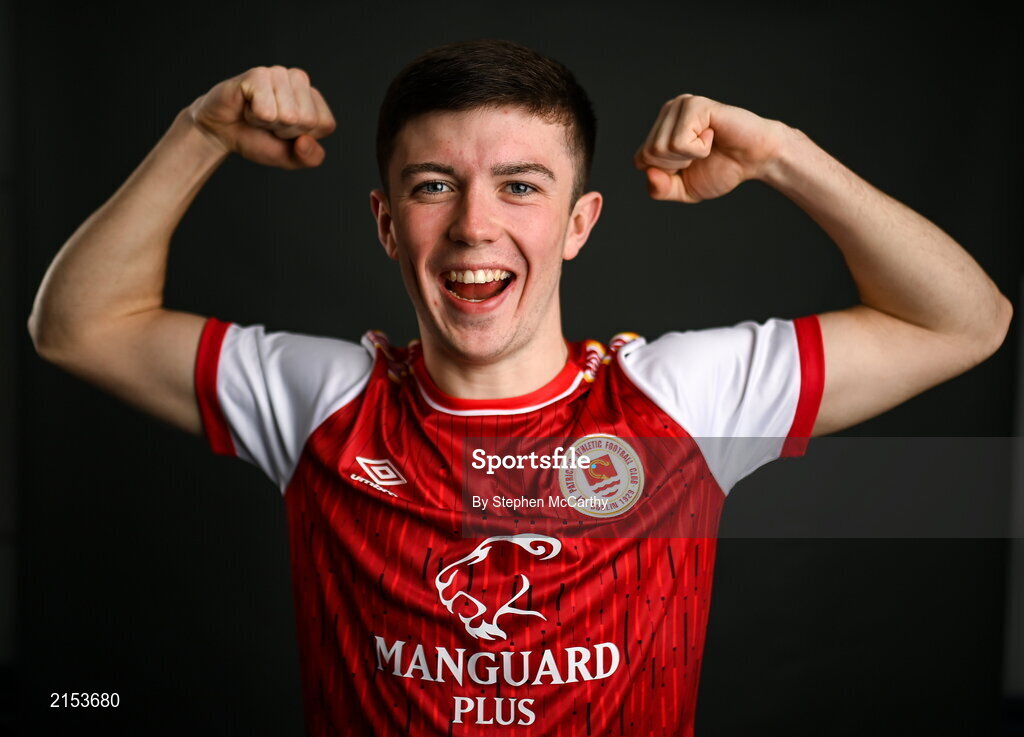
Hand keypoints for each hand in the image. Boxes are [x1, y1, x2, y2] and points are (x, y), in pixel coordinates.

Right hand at [187, 66, 335, 168]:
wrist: (222, 133)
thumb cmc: (258, 139)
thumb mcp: (291, 157)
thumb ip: (311, 157)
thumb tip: (305, 141)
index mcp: (313, 98)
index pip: (325, 124)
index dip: (303, 138)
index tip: (285, 132)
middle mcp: (299, 80)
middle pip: (307, 120)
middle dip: (285, 130)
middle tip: (268, 123)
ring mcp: (278, 74)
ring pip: (289, 115)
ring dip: (268, 123)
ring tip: (258, 114)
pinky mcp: (258, 74)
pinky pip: (267, 110)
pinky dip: (254, 117)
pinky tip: (247, 106)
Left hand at [633, 94, 786, 202]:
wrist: (756, 160)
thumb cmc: (722, 168)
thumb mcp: (683, 189)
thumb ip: (660, 189)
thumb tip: (648, 173)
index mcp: (661, 128)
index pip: (641, 160)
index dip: (666, 174)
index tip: (689, 164)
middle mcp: (668, 112)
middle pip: (649, 154)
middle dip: (677, 165)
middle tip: (701, 154)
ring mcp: (680, 105)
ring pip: (661, 148)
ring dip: (689, 156)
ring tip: (707, 145)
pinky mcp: (694, 104)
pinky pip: (679, 142)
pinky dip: (699, 150)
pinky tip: (712, 137)